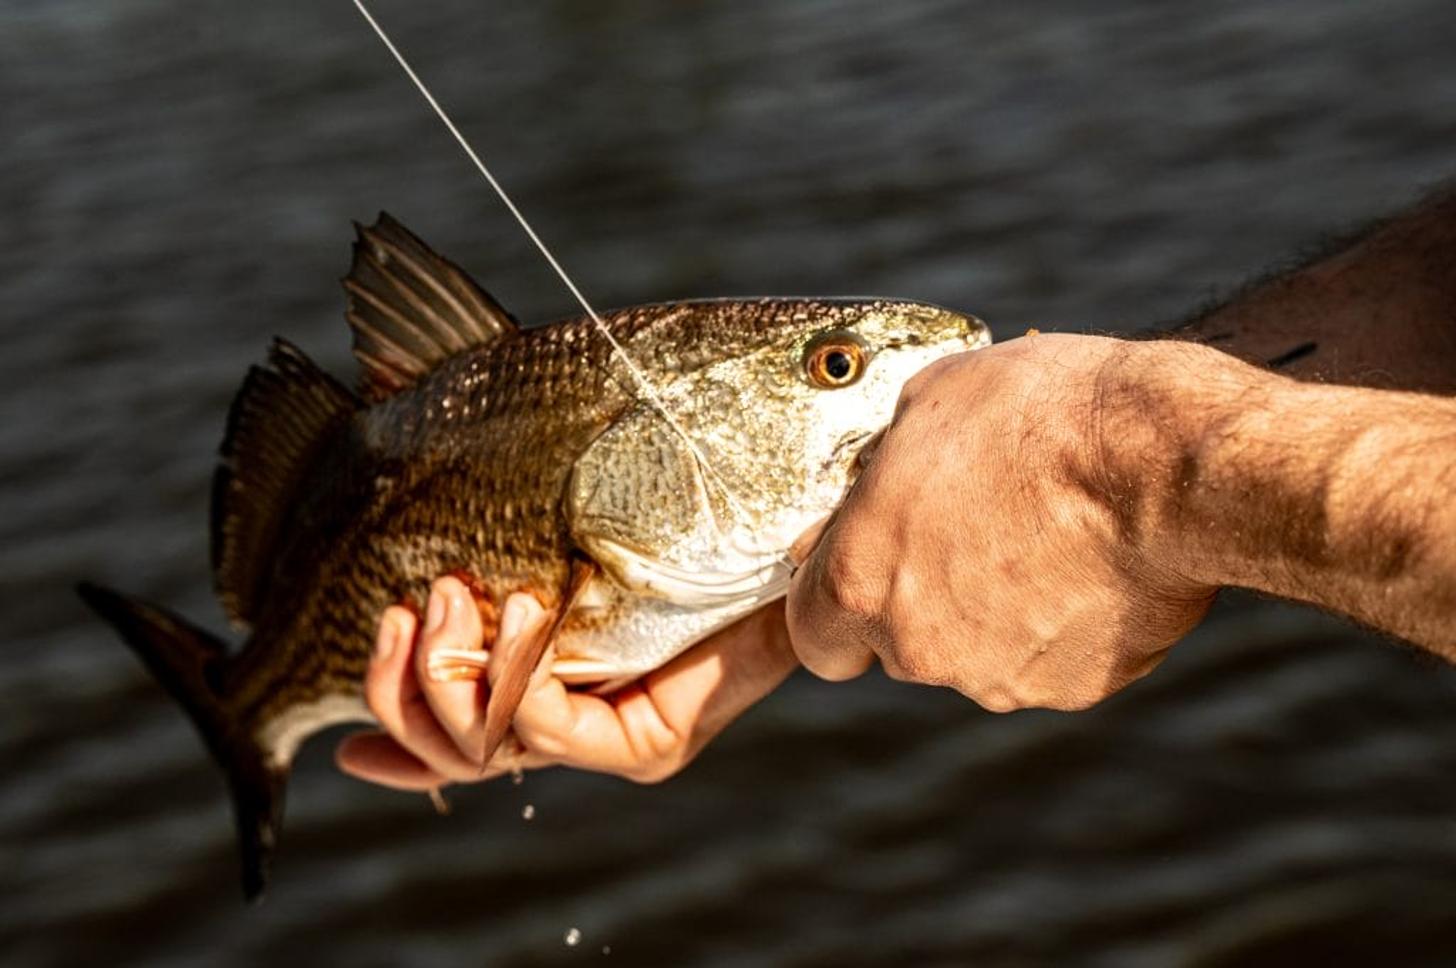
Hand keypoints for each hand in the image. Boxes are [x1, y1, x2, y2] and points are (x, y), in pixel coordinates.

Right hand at [336, 576, 797, 789]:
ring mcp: (610, 741)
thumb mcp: (573, 538)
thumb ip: (514, 551)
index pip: (454, 740)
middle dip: (403, 686)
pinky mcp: (649, 746)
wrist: (787, 537)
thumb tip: (436, 537)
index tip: (343, 744)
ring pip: (486, 748)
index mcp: (553, 687)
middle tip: (407, 608)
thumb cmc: (685, 526)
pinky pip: (552, 733)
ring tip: (455, 598)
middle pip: (452, 751)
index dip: (396, 743)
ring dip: (450, 673)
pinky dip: (522, 679)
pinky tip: (526, 610)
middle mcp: (576, 725)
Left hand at [786, 333, 1216, 710]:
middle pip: (899, 646)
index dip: (837, 605)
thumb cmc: (1037, 415)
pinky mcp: (1076, 689)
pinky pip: (1052, 659)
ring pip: (978, 655)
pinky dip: (1065, 624)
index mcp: (862, 582)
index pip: (815, 636)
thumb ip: (885, 470)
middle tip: (974, 529)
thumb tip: (880, 481)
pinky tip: (1094, 561)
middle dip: (923, 600)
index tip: (870, 568)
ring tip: (1047, 533)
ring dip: (997, 610)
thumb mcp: (928, 403)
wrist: (1163, 463)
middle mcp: (919, 648)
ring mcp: (1000, 677)